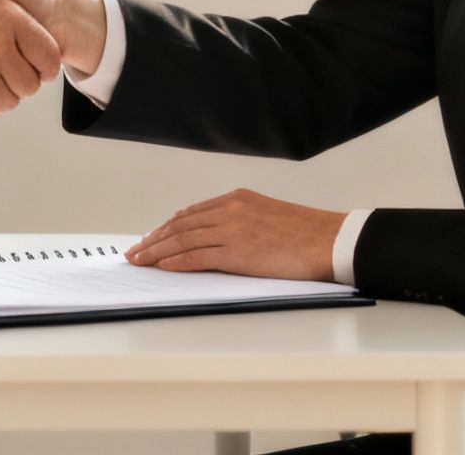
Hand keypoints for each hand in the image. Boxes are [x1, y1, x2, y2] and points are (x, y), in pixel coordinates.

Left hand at [124, 189, 345, 281]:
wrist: (329, 240)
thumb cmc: (304, 233)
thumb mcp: (266, 214)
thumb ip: (237, 220)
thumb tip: (211, 235)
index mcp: (237, 199)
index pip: (190, 213)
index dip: (166, 227)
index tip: (152, 237)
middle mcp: (230, 210)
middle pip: (180, 225)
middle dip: (153, 239)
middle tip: (135, 251)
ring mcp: (232, 230)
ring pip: (182, 240)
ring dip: (156, 251)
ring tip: (140, 261)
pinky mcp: (237, 252)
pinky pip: (197, 257)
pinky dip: (175, 262)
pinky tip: (162, 266)